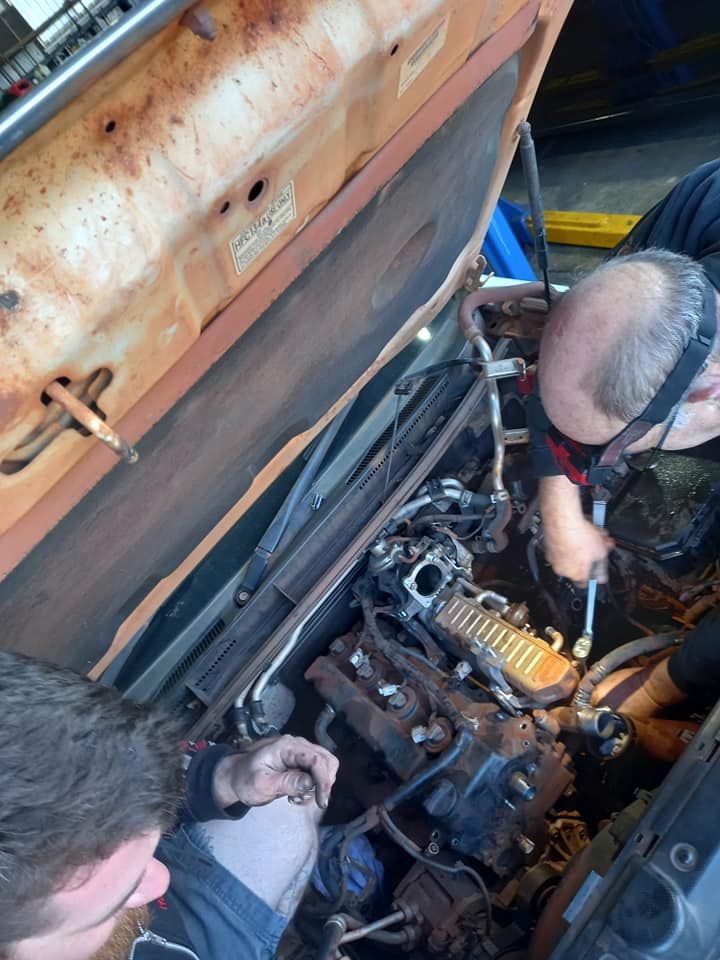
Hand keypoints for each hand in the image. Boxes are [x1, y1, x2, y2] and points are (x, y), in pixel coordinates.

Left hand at [213, 735, 338, 809]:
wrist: (235, 777)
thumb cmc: (245, 779)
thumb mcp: (262, 784)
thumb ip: (287, 782)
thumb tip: (310, 783)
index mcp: (287, 747)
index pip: (316, 759)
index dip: (323, 780)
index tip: (322, 800)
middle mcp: (297, 746)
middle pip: (326, 760)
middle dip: (323, 783)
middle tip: (309, 800)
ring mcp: (300, 753)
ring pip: (325, 767)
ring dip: (318, 786)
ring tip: (297, 797)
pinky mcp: (301, 762)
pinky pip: (317, 773)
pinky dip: (313, 787)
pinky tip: (296, 794)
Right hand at [539, 475, 612, 584]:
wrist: (562, 520)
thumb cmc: (579, 537)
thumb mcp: (601, 553)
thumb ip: (602, 566)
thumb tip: (602, 576)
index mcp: (576, 575)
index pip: (586, 583)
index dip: (593, 575)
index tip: (597, 570)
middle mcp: (562, 569)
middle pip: (579, 565)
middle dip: (590, 555)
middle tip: (599, 546)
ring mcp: (553, 557)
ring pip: (571, 554)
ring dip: (581, 546)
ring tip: (592, 534)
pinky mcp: (548, 545)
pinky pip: (562, 545)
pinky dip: (569, 540)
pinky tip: (579, 530)